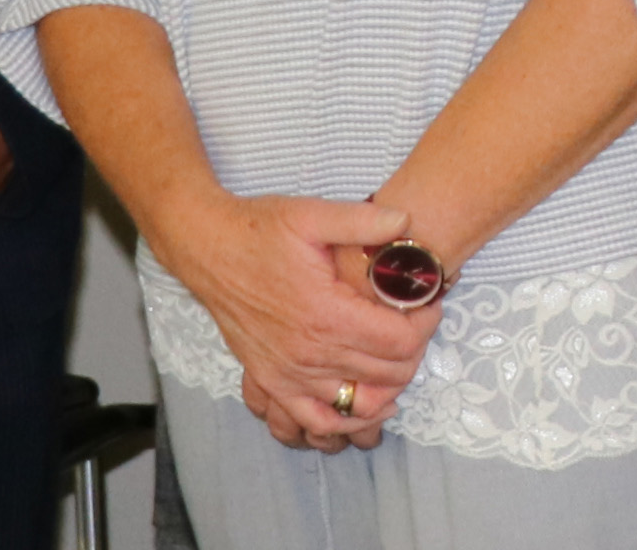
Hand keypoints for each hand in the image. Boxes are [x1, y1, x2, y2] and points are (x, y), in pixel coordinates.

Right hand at [138, 187, 433, 451]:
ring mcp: (289, 374)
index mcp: (326, 314)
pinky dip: (345, 422)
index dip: (425, 323)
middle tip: (416, 323)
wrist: (207, 250)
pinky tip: (366, 404)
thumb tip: (406, 223)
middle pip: (388, 375)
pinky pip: (315, 421)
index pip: (400, 341)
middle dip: (414, 350)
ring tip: (398, 359)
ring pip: (359, 405)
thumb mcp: (311, 214)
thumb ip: (362, 220)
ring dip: (388, 387)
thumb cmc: (258, 231)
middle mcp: (310, 353)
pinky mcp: (272, 382)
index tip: (428, 302)